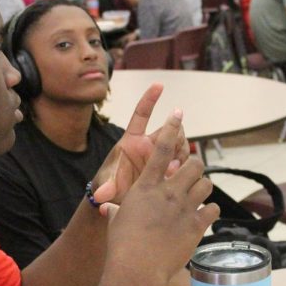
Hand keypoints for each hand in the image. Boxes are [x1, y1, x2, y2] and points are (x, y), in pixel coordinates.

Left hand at [91, 84, 189, 205]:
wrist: (121, 200)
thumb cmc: (112, 186)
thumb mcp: (107, 187)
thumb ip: (105, 189)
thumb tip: (100, 195)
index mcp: (132, 141)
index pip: (141, 114)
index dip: (149, 99)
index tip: (159, 85)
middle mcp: (148, 144)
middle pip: (168, 128)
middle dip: (175, 135)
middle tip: (172, 154)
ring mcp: (160, 155)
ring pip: (180, 142)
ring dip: (181, 152)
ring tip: (173, 170)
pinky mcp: (170, 167)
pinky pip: (184, 159)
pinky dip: (185, 165)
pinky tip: (179, 177)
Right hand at [104, 110, 218, 285]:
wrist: (137, 268)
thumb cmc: (122, 245)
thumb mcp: (116, 221)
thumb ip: (116, 209)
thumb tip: (106, 207)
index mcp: (147, 186)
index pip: (162, 149)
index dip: (171, 128)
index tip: (178, 115)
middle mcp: (168, 192)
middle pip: (193, 164)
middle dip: (195, 166)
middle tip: (192, 173)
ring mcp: (184, 208)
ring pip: (206, 184)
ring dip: (203, 187)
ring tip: (198, 194)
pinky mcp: (197, 226)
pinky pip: (213, 209)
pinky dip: (210, 211)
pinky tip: (204, 216)